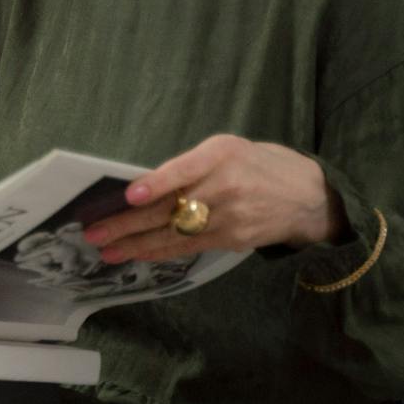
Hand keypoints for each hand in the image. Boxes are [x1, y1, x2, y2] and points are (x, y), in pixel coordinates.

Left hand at [78, 134, 346, 262]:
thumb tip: (142, 186)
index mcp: (222, 154)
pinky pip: (189, 247)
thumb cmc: (257, 164)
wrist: (309, 196)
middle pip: (170, 208)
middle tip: (94, 232)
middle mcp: (225, 186)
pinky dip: (159, 251)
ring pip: (174, 233)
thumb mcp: (226, 149)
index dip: (156, 184)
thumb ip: (189, 165)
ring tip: (105, 249)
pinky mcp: (233, 240)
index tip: (129, 195)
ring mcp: (230, 217)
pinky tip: (136, 254)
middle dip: (127, 223)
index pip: (183, 170)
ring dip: (136, 244)